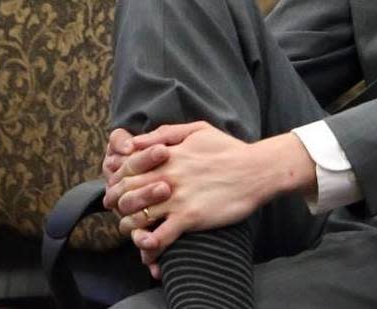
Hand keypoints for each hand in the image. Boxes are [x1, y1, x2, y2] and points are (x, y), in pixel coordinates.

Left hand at [104, 123, 313, 269]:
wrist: (259, 170)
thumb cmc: (231, 150)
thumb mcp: (199, 130)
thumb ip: (166, 132)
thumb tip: (137, 140)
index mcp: (168, 156)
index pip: (126, 169)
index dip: (117, 181)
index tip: (121, 188)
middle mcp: (168, 177)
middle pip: (125, 194)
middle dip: (117, 205)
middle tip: (120, 212)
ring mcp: (178, 199)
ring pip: (136, 218)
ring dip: (130, 228)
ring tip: (135, 231)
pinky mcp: (190, 218)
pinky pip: (158, 238)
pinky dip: (148, 245)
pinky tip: (150, 245)